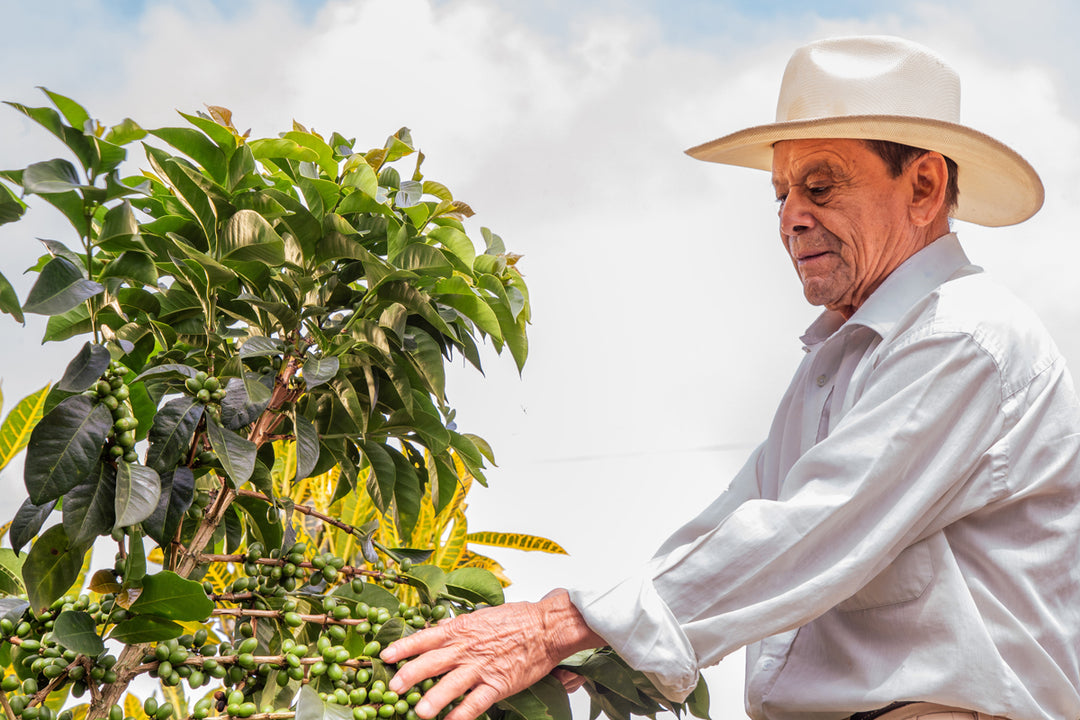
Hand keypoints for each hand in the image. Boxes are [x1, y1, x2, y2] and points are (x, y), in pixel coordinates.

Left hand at [380, 589, 601, 719]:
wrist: (546, 627)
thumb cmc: (516, 619)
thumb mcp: (481, 616)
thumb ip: (458, 627)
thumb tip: (438, 631)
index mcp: (461, 629)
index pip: (425, 637)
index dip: (403, 646)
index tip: (384, 654)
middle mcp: (467, 648)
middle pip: (431, 662)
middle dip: (409, 675)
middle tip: (391, 687)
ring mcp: (481, 667)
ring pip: (451, 685)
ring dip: (433, 699)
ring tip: (418, 712)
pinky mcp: (497, 684)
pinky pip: (476, 703)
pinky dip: (462, 715)